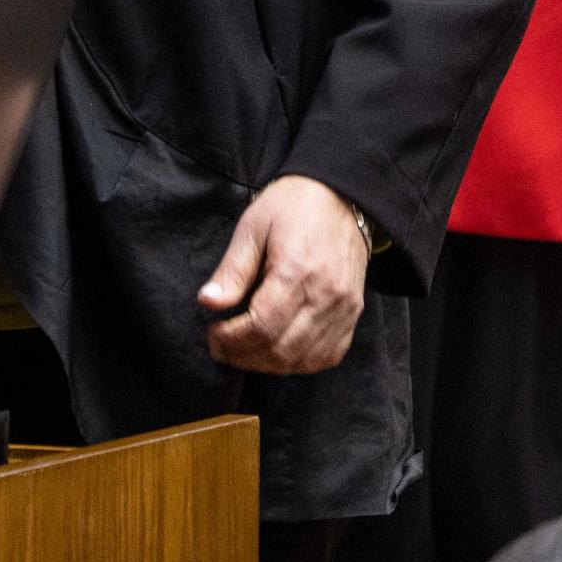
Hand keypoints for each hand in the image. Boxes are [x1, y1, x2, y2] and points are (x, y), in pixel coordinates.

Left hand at [199, 174, 374, 375]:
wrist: (341, 196)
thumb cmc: (291, 207)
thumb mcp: (253, 228)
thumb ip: (233, 270)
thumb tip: (207, 302)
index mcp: (297, 272)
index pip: (262, 326)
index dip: (232, 340)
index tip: (211, 336)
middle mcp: (326, 295)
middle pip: (283, 348)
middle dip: (245, 356)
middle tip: (220, 349)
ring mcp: (344, 307)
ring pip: (305, 359)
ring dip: (270, 365)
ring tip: (244, 353)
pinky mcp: (354, 312)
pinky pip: (329, 355)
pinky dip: (301, 363)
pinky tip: (278, 354)